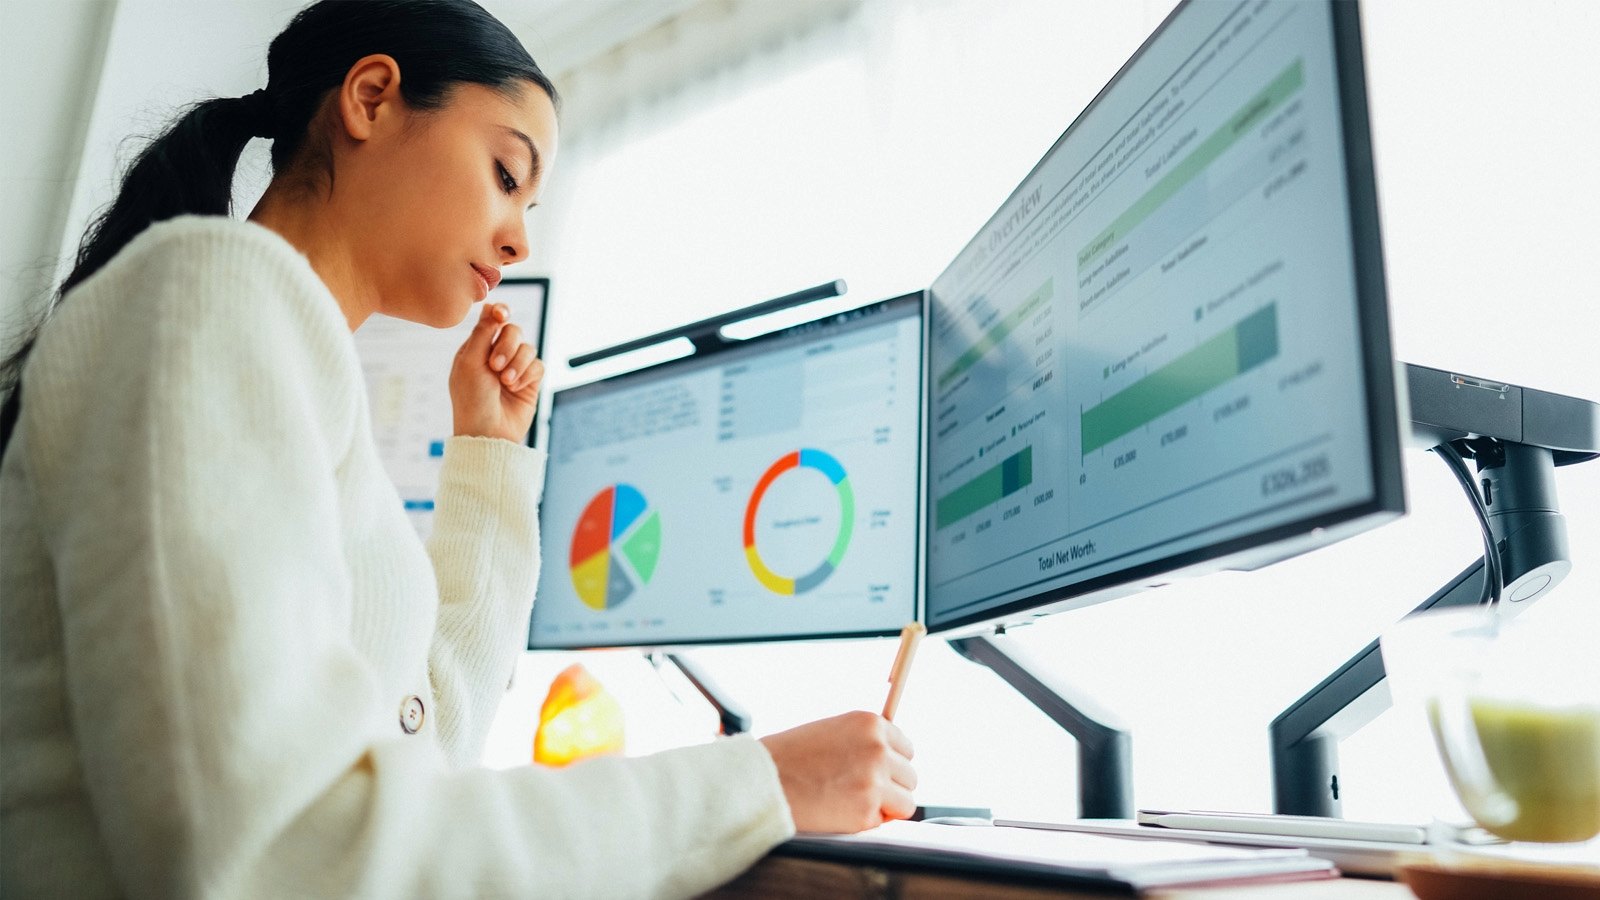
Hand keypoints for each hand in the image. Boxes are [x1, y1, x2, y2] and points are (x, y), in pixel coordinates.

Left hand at [449, 302, 543, 441]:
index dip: (500, 313)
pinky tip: (515, 388)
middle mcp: (496, 356)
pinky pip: (538, 365)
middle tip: (495, 365)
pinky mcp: (529, 382)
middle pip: (513, 331)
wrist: (487, 433)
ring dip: (517, 363)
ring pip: (528, 348)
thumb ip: (482, 333)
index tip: (502, 315)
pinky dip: (527, 375)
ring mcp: (514, 369)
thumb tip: (491, 305)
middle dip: (507, 346)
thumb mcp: (470, 363)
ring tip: (505, 382)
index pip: (492, 320)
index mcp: (476, 348)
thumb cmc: (471, 400)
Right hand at [758, 710, 916, 832]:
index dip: (891, 764)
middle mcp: (878, 748)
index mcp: (869, 723)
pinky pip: (884, 822)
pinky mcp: (866, 811)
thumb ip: (864, 741)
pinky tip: (842, 812)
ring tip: (854, 802)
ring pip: (906, 802)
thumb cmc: (789, 756)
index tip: (876, 772)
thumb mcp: (832, 731)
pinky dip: (867, 822)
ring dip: (886, 807)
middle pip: (910, 775)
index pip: (906, 748)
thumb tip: (893, 760)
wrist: (763, 780)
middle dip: (890, 786)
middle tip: (861, 790)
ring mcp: (875, 780)